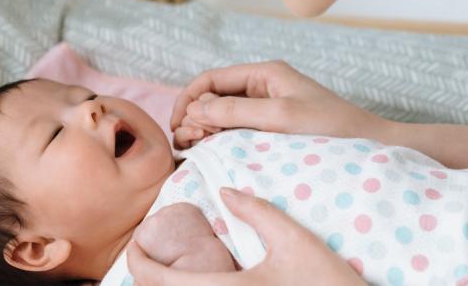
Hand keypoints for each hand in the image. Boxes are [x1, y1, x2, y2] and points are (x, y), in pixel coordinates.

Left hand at [126, 187, 363, 285]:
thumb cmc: (329, 283)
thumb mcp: (294, 239)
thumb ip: (257, 211)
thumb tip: (225, 190)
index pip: (157, 281)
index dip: (138, 259)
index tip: (138, 242)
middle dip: (149, 275)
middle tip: (154, 250)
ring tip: (176, 266)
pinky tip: (208, 282)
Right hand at [170, 60, 387, 148]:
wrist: (369, 145)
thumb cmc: (331, 128)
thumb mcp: (280, 117)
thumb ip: (236, 110)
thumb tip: (194, 108)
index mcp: (265, 73)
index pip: (211, 79)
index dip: (188, 99)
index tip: (178, 126)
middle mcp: (263, 86)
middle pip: (213, 96)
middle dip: (194, 116)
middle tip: (188, 144)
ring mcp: (268, 107)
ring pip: (222, 115)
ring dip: (205, 129)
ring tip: (197, 150)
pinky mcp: (273, 127)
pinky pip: (238, 129)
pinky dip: (221, 139)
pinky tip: (216, 154)